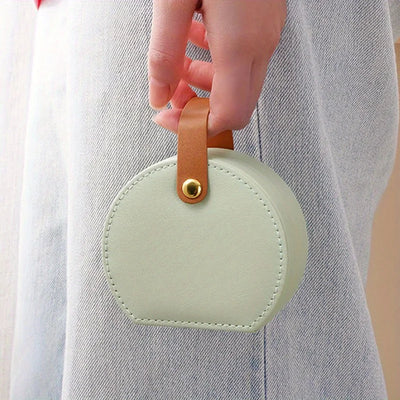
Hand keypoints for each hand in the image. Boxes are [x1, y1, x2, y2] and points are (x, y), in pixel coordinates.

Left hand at [147, 0, 286, 137]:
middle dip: (199, 108)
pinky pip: (245, 59)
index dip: (196, 127)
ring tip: (178, 62)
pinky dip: (217, 62)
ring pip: (240, 83)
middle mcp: (260, 44)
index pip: (227, 115)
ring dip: (205, 83)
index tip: (169, 120)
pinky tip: (196, 37)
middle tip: (172, 92)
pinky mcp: (267, 22)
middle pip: (235, 105)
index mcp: (239, 44)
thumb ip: (164, 52)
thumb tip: (159, 96)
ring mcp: (268, 33)